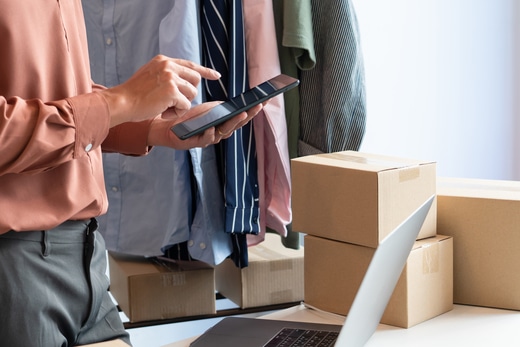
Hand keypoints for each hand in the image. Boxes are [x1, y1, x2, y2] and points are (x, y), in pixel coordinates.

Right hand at [99, 55, 220, 126]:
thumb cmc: (134, 95)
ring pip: (192, 94)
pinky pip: (186, 106)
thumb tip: (186, 81)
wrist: (121, 102)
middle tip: (174, 102)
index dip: (205, 71)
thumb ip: (166, 75)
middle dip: (189, 93)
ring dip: (182, 105)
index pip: (190, 64)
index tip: (217, 76)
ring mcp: (170, 77)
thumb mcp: (151, 76)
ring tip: (165, 107)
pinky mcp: (171, 91)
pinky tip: (163, 111)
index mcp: (163, 61)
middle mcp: (168, 66)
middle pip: (195, 80)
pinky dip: (177, 112)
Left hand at [147, 101, 262, 149]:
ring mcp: (210, 138)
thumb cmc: (192, 118)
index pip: (243, 117)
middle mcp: (221, 133)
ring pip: (224, 132)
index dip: (254, 110)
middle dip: (249, 115)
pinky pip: (205, 139)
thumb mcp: (210, 110)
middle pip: (238, 124)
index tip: (265, 100)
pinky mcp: (196, 143)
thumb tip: (240, 103)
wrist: (170, 126)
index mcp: (226, 124)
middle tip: (258, 106)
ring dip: (233, 123)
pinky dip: (209, 134)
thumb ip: (223, 109)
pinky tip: (213, 128)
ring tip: (241, 114)